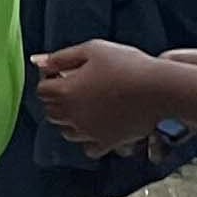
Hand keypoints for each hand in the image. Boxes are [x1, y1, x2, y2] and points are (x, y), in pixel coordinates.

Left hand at [33, 41, 173, 157]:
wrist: (159, 89)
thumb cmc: (127, 65)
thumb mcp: (92, 50)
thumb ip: (61, 57)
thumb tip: (38, 61)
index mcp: (65, 92)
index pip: (42, 90)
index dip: (52, 78)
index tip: (67, 71)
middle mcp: (72, 116)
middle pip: (51, 111)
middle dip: (59, 98)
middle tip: (79, 84)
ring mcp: (88, 133)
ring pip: (66, 131)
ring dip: (70, 118)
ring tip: (90, 102)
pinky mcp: (105, 143)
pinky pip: (87, 147)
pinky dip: (88, 138)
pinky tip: (99, 123)